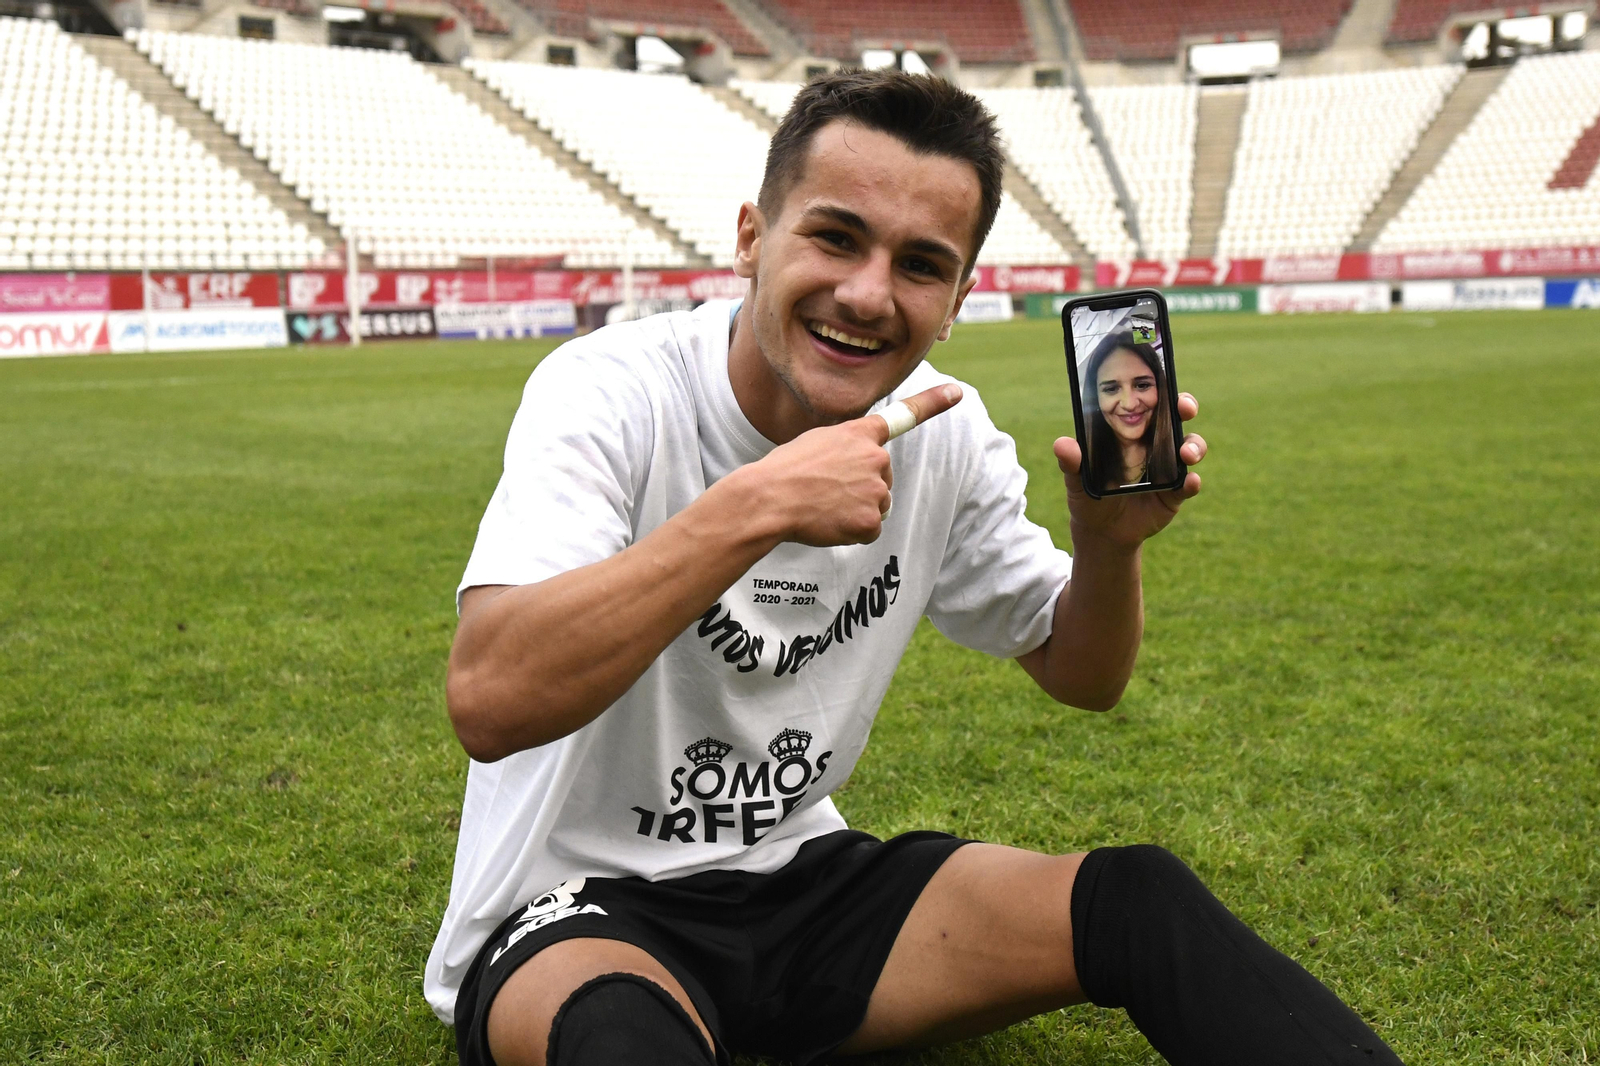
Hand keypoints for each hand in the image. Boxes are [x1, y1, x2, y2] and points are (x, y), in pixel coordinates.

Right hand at [749, 384, 962, 546]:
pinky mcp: (871, 520)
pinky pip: (869, 529)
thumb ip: (847, 448)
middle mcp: (875, 458)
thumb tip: (858, 475)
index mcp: (859, 434)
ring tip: (824, 504)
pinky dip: (851, 532)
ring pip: (877, 505)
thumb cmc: (784, 471)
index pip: (901, 416)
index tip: (957, 392)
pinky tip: (829, 522)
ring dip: (856, 509)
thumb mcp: (816, 442)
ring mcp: (876, 489)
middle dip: (861, 487)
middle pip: (882, 478)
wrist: (769, 499)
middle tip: (825, 489)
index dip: (932, 402)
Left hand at [1054, 392, 1205, 549]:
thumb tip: (1063, 444)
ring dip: (1193, 446)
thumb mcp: (1077, 479)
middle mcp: (1155, 444)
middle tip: (1183, 408)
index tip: (1162, 379)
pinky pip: (1189, 484)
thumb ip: (1071, 462)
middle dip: (1185, 406)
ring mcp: (1168, 467)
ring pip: (1191, 447)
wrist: (1100, 531)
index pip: (1149, 403)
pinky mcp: (1175, 493)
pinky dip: (1192, 482)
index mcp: (1132, 431)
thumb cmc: (1088, 495)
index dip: (1159, 389)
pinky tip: (1189, 481)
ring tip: (1185, 454)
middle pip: (1177, 418)